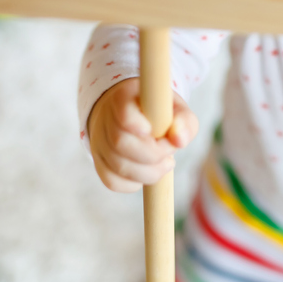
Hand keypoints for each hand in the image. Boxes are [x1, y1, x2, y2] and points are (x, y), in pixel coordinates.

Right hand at [87, 77, 198, 192]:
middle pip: (120, 143)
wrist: (133, 114)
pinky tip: (148, 173)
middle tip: (170, 153)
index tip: (152, 131)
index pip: (123, 112)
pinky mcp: (100, 162)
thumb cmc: (157, 111)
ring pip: (117, 166)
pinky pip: (112, 181)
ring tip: (166, 164)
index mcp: (123, 97)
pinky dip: (133, 184)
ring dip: (148, 173)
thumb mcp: (174, 108)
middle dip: (152, 155)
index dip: (136, 124)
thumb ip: (184, 121)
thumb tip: (179, 140)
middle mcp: (105, 119)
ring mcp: (99, 142)